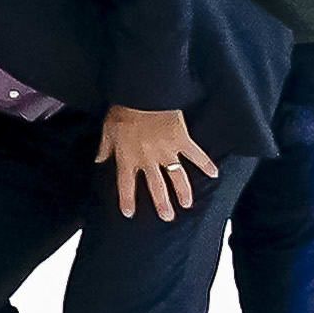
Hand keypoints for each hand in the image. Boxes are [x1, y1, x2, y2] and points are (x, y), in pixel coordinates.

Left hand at [101, 105, 216, 220]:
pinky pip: (196, 155)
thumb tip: (99, 161)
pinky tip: (214, 174)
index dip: (126, 200)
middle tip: (167, 218)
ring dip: (183, 192)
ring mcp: (166, 151)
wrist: (142, 95)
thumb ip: (105, 148)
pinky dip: (206, 164)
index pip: (125, 185)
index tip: (129, 213)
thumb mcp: (107, 130)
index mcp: (127, 158)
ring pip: (176, 177)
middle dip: (161, 204)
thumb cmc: (123, 111)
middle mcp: (147, 159)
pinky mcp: (182, 140)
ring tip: (187, 205)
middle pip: (155, 187)